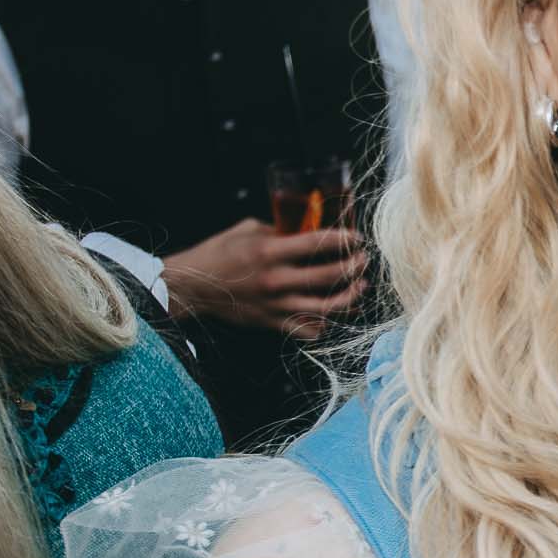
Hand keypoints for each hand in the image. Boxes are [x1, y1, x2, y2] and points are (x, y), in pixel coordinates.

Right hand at [162, 219, 365, 339]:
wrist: (194, 286)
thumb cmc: (220, 252)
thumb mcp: (249, 230)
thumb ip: (281, 230)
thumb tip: (309, 228)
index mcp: (269, 252)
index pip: (317, 243)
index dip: (343, 240)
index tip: (357, 238)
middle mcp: (275, 280)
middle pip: (328, 276)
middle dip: (353, 267)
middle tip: (363, 260)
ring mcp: (275, 304)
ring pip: (325, 307)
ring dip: (349, 297)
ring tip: (360, 287)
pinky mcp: (272, 322)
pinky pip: (307, 329)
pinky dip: (324, 324)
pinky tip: (333, 313)